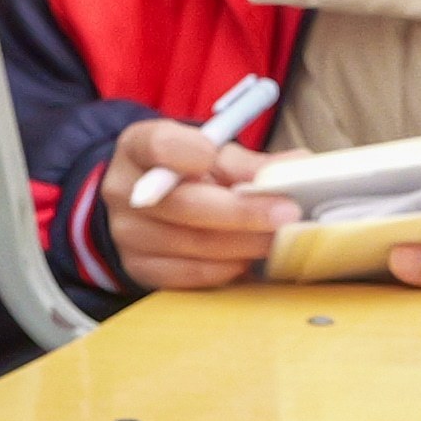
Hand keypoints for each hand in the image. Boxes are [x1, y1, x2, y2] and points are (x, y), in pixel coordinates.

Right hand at [102, 118, 293, 291]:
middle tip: (286, 213)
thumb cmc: (188, 173)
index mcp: (137, 147)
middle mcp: (123, 190)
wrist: (150, 205)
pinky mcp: (140, 268)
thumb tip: (297, 166)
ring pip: (191, 244)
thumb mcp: (212, 155)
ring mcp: (127, 233)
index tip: (217, 155)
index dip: (186, 151)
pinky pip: (188, 275)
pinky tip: (249, 260)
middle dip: (241, 211)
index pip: (156, 145)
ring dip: (242, 244)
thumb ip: (248, 162)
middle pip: (183, 204)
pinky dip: (224, 269)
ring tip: (278, 239)